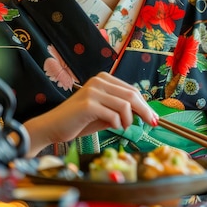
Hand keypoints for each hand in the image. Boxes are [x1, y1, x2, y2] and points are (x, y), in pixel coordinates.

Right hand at [23, 72, 157, 156]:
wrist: (52, 127)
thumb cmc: (79, 121)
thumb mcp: (104, 113)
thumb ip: (121, 110)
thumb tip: (145, 115)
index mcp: (103, 79)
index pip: (131, 90)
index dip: (145, 104)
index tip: (154, 117)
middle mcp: (99, 81)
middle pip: (132, 95)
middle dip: (145, 111)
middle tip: (152, 123)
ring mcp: (93, 91)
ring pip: (125, 105)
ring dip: (129, 120)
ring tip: (124, 127)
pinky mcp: (88, 104)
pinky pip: (114, 115)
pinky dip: (118, 124)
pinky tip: (114, 127)